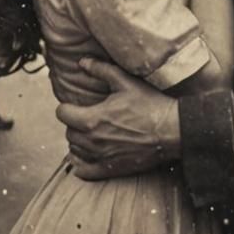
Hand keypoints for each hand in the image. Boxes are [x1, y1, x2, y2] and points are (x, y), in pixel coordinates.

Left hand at [55, 59, 180, 179]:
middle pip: (68, 132)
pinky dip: (79, 164)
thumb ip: (101, 70)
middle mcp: (92, 141)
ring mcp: (101, 157)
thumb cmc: (150, 104)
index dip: (67, 107)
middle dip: (74, 123)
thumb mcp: (125, 81)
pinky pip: (83, 171)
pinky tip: (86, 155)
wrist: (171, 131)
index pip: (62, 114)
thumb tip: (81, 62)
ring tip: (89, 132)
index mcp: (92, 119)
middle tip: (86, 116)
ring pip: (74, 150)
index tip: (76, 104)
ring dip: (78, 141)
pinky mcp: (110, 169)